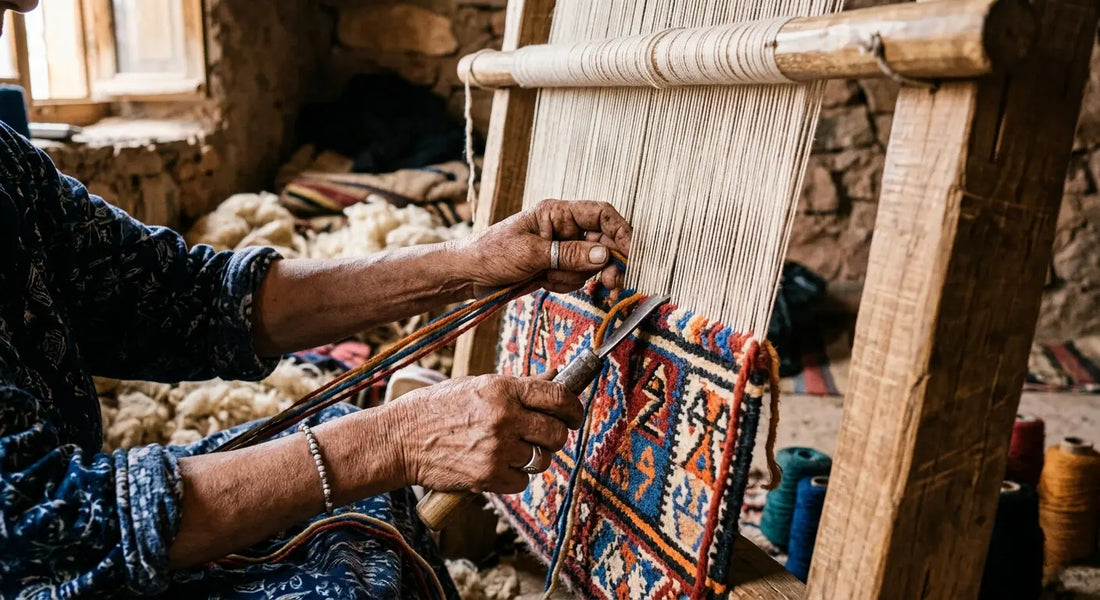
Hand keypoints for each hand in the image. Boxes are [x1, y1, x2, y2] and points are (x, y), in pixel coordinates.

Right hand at [389, 374, 583, 493]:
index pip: (557, 396)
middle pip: (556, 433)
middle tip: (543, 436)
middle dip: (555, 436)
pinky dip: (515, 477)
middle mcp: (503, 417)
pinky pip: (522, 481)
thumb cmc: (437, 408)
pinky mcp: (488, 477)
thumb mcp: (476, 386)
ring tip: (514, 451)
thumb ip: (516, 389)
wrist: (400, 439)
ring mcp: (496, 449)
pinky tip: (498, 465)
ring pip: (542, 460)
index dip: (573, 408)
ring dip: (534, 458)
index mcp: (502, 389)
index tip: (574, 415)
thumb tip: (555, 382)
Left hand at [453, 199, 631, 296]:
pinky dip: (564, 284)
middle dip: (604, 265)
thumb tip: (605, 256)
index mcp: (557, 213)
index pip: (601, 215)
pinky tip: (543, 283)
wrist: (467, 275)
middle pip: (602, 243)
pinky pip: (575, 279)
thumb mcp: (531, 254)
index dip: (620, 232)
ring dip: (574, 277)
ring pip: (589, 265)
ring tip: (547, 277)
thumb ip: (569, 254)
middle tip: (611, 284)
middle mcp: (563, 228)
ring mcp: (560, 249)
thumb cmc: (491, 253)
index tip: (630, 254)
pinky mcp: (555, 267)